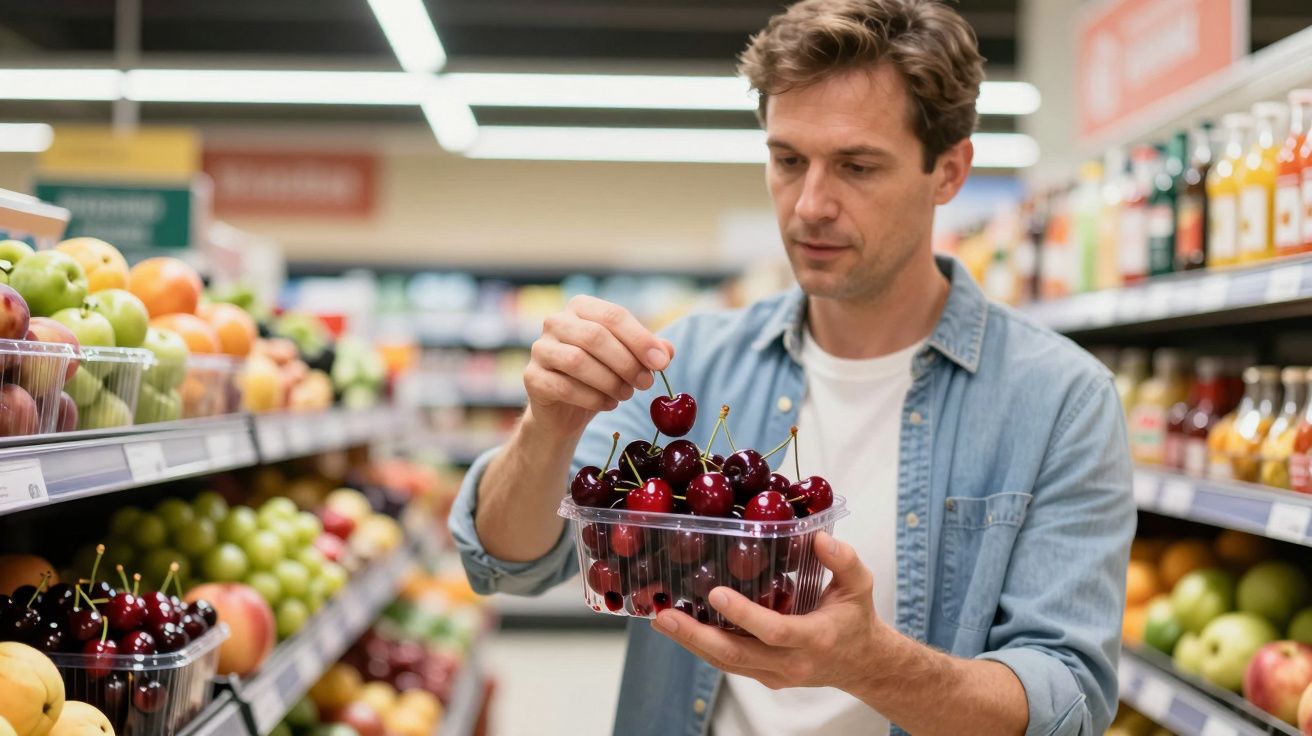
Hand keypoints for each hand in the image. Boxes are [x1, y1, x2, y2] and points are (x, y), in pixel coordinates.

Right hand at [525, 295, 672, 435]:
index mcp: (581, 307)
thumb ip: (649, 352)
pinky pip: (564, 387)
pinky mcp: (532, 377)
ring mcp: (539, 349)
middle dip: (626, 362)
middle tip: (646, 383)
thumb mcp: (629, 360)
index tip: (661, 363)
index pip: (613, 315)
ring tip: (626, 394)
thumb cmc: (600, 376)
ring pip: (577, 361)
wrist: (566, 409)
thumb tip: (667, 351)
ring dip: (609, 381)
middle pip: (595, 336)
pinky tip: (608, 404)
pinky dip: (592, 398)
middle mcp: (556, 321)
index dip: (640, 339)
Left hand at [653, 532, 886, 692]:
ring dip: (691, 643)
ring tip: (662, 620)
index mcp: (814, 638)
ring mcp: (775, 675)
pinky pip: (730, 664)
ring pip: (727, 663)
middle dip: (697, 636)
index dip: (744, 614)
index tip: (716, 593)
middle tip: (665, 615)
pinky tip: (681, 628)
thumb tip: (819, 537)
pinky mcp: (764, 677)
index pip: (774, 630)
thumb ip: (844, 561)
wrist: (862, 664)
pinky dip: (703, 647)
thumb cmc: (857, 619)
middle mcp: (791, 662)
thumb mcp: (860, 586)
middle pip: (736, 654)